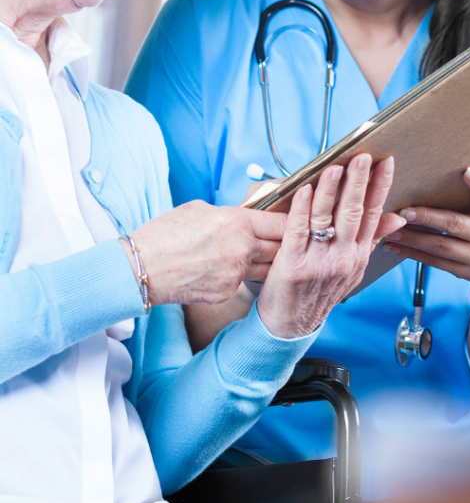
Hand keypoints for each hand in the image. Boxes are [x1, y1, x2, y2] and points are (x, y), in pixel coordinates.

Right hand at [121, 200, 287, 305]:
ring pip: (266, 269)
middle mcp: (242, 249)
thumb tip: (239, 218)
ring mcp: (236, 274)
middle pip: (279, 248)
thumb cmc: (164, 235)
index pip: (280, 223)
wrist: (142, 267)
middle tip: (285, 242)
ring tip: (260, 257)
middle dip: (283, 244)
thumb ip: (228, 214)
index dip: (290, 222)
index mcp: (237, 222)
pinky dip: (238, 277)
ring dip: (266, 263)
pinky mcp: (226, 293)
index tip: (294, 223)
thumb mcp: (199, 209)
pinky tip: (225, 271)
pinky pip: (242, 283)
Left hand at [257, 153, 403, 336]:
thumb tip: (396, 218)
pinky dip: (301, 208)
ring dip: (331, 189)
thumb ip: (371, 239)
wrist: (292, 324)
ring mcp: (319, 261)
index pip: (373, 214)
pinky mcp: (293, 264)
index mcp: (358, 255)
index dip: (380, 186)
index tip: (385, 162)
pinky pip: (298, 231)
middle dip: (359, 181)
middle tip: (363, 157)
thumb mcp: (353, 267)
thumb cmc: (320, 291)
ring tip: (335, 167)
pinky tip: (304, 190)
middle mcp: (343, 257)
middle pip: (353, 213)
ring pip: (326, 218)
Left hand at [382, 166, 469, 308]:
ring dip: (412, 239)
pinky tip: (396, 246)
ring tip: (390, 229)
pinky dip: (414, 254)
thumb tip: (456, 172)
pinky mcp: (469, 274)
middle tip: (402, 211)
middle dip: (427, 218)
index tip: (467, 172)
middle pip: (456, 225)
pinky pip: (437, 263)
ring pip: (441, 247)